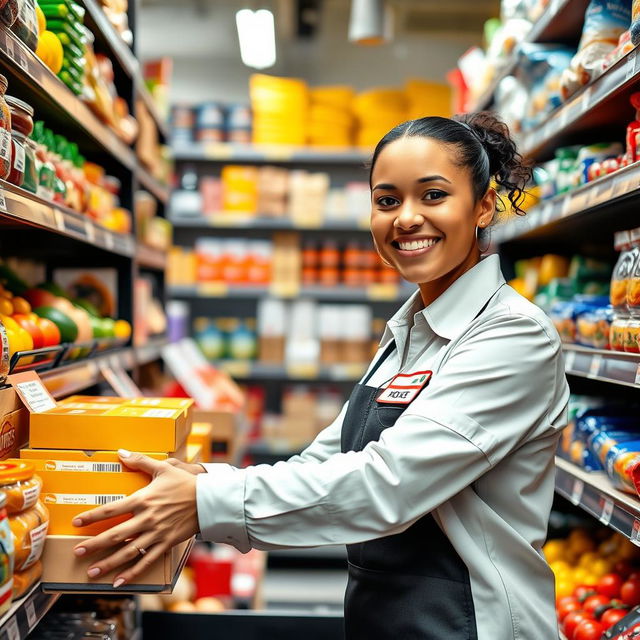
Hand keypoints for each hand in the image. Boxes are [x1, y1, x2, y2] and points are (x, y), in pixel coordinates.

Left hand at [72, 449, 198, 587]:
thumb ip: (141, 461)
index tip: (77, 522)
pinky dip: (132, 573)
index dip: (92, 516)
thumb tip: (121, 452)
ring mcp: (156, 533)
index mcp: (144, 499)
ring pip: (128, 552)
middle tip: (77, 551)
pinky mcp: (166, 543)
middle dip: (94, 545)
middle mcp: (147, 519)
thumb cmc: (186, 483)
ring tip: (92, 571)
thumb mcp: (164, 468)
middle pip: (115, 534)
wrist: (210, 499)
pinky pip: (147, 561)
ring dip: (108, 563)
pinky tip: (119, 581)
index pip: (112, 509)